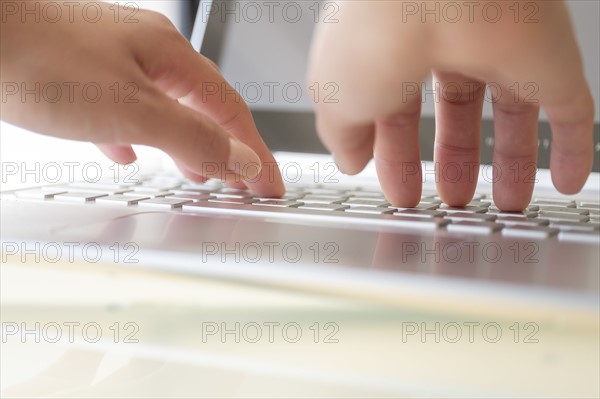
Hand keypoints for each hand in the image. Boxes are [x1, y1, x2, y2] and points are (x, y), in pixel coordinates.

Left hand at [0, 0, 283, 195]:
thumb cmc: (38, 58)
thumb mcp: (132, 109)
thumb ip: (192, 137)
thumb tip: (241, 161)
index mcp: (170, 56)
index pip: (232, 111)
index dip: (256, 152)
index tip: (271, 184)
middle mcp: (147, 54)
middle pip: (204, 109)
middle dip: (228, 150)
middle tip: (244, 184)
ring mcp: (113, 62)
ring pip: (167, 111)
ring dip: (189, 145)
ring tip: (199, 174)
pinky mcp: (80, 76)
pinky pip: (125, 111)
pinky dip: (138, 136)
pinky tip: (127, 151)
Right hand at [308, 0, 593, 209]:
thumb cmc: (375, 37)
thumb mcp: (335, 102)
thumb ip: (342, 136)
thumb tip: (348, 158)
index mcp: (395, 53)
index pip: (400, 110)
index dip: (399, 156)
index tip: (401, 190)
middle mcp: (448, 48)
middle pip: (458, 112)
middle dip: (454, 160)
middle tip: (453, 199)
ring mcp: (504, 52)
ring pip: (513, 112)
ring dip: (512, 162)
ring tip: (507, 204)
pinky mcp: (551, 63)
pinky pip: (570, 110)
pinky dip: (572, 149)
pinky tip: (564, 180)